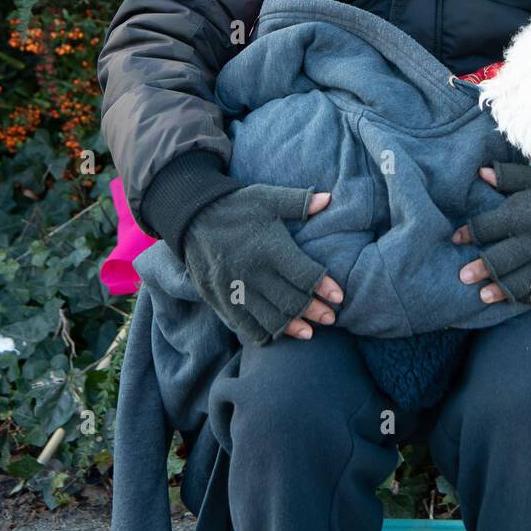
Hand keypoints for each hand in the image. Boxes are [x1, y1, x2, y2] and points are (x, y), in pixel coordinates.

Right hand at [182, 184, 344, 343]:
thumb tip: (329, 199)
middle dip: (314, 312)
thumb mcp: (267, 197)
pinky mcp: (220, 298)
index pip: (305, 275)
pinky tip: (275, 334)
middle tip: (330, 318)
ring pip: (269, 318)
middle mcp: (253, 271)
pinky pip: (244, 325)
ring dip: (291, 328)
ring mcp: (235, 288)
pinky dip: (262, 333)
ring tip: (308, 332)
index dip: (325, 288)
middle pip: (291, 301)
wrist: (191, 216)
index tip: (339, 297)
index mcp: (269, 247)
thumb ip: (298, 201)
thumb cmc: (236, 206)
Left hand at [452, 162, 530, 306]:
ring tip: (482, 295)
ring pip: (516, 281)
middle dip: (479, 268)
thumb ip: (508, 177)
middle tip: (463, 276)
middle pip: (498, 259)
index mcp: (525, 213)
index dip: (469, 233)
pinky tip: (512, 298)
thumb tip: (480, 172)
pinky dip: (524, 297)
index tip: (458, 239)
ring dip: (497, 289)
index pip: (486, 226)